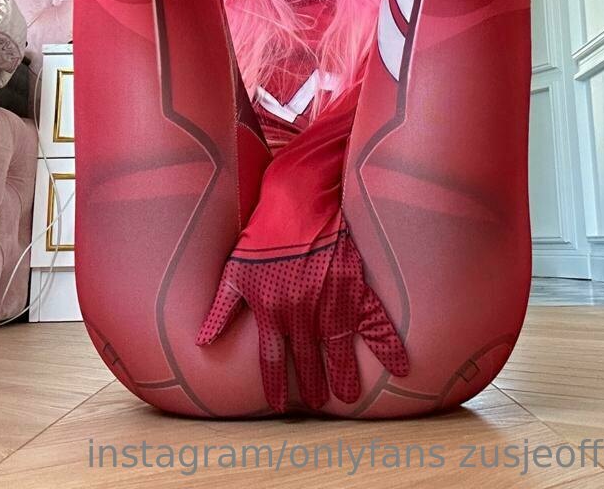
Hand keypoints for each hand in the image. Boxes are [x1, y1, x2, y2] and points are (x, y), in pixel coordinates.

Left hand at [195, 219, 408, 411]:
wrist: (299, 198)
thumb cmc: (264, 232)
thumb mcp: (235, 270)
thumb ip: (221, 308)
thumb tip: (203, 340)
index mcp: (271, 309)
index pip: (273, 360)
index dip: (275, 386)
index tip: (277, 404)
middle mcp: (302, 311)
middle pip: (309, 359)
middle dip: (314, 384)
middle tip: (319, 402)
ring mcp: (330, 299)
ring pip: (341, 347)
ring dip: (347, 374)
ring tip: (351, 396)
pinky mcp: (354, 283)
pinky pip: (374, 319)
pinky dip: (388, 343)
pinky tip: (400, 366)